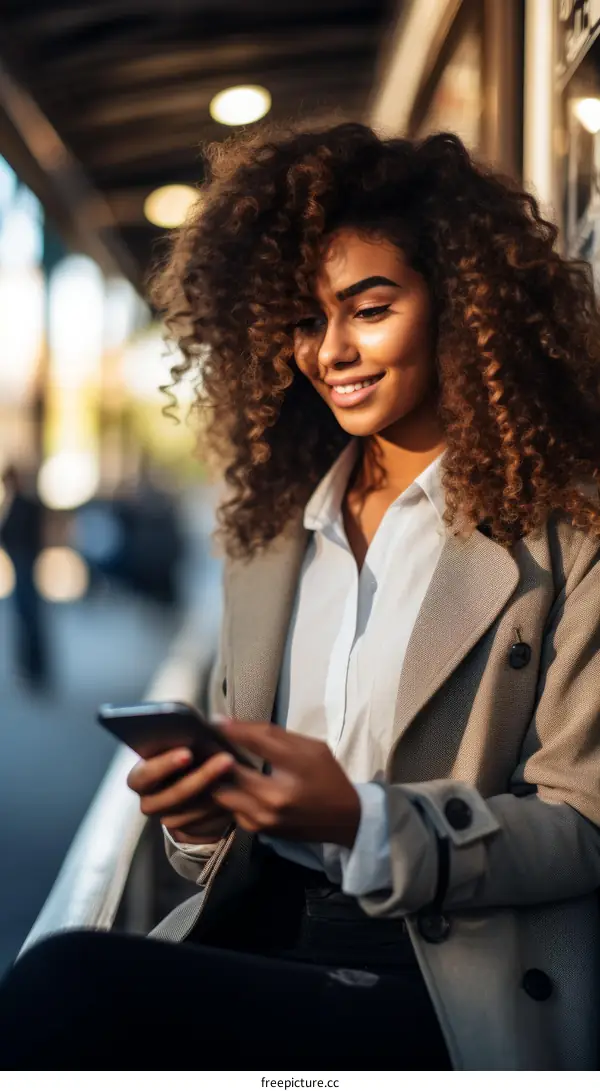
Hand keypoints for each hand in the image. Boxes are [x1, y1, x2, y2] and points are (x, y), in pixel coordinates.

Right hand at [126, 748, 234, 843]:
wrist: (194, 791)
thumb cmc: (188, 759)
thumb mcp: (184, 746)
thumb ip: (187, 741)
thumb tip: (208, 726)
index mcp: (142, 776)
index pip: (144, 774)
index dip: (164, 765)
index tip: (188, 753)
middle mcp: (150, 800)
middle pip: (172, 796)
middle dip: (202, 777)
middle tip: (226, 760)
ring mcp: (167, 819)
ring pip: (192, 812)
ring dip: (217, 793)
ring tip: (240, 773)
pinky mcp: (186, 833)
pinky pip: (204, 826)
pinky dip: (222, 810)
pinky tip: (239, 795)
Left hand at [211, 719, 360, 848]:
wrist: (345, 818)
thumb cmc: (327, 775)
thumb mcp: (310, 747)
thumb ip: (274, 735)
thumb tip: (233, 724)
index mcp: (294, 768)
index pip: (256, 742)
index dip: (233, 730)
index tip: (215, 722)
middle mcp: (276, 797)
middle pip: (231, 771)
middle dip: (217, 756)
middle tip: (208, 746)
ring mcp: (265, 818)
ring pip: (223, 795)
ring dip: (220, 780)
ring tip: (217, 767)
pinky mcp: (260, 830)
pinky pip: (231, 811)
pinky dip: (230, 798)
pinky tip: (233, 787)